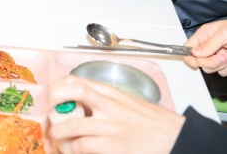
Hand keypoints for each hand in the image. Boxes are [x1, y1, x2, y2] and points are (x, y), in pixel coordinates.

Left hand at [47, 75, 184, 153]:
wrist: (177, 139)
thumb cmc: (155, 124)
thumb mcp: (130, 104)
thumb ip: (107, 102)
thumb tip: (81, 106)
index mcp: (112, 93)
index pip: (77, 80)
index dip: (58, 87)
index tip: (51, 97)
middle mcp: (109, 105)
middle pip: (71, 92)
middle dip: (53, 102)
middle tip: (50, 117)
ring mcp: (110, 126)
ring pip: (70, 125)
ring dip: (58, 134)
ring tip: (57, 140)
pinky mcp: (113, 146)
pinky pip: (82, 147)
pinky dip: (73, 150)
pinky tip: (73, 152)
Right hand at [183, 19, 226, 75]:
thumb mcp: (225, 34)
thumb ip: (209, 44)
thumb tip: (193, 53)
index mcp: (205, 35)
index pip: (189, 47)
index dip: (189, 56)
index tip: (195, 62)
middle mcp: (209, 47)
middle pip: (199, 61)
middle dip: (211, 61)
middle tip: (223, 57)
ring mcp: (217, 56)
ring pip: (210, 68)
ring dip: (222, 65)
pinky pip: (222, 72)